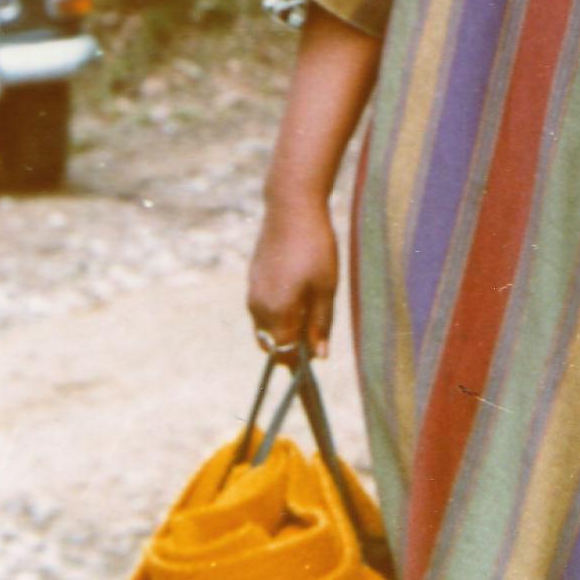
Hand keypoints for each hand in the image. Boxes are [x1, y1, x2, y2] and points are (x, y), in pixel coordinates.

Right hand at [247, 194, 338, 359]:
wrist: (290, 207)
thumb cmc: (316, 247)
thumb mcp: (327, 288)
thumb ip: (320, 324)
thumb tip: (318, 357)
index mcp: (277, 313)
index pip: (283, 356)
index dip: (298, 366)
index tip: (312, 371)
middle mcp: (258, 308)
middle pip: (272, 345)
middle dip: (290, 348)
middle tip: (317, 333)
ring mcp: (252, 293)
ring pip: (266, 327)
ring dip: (284, 328)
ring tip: (311, 305)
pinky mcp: (252, 280)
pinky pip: (263, 308)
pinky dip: (278, 311)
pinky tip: (298, 289)